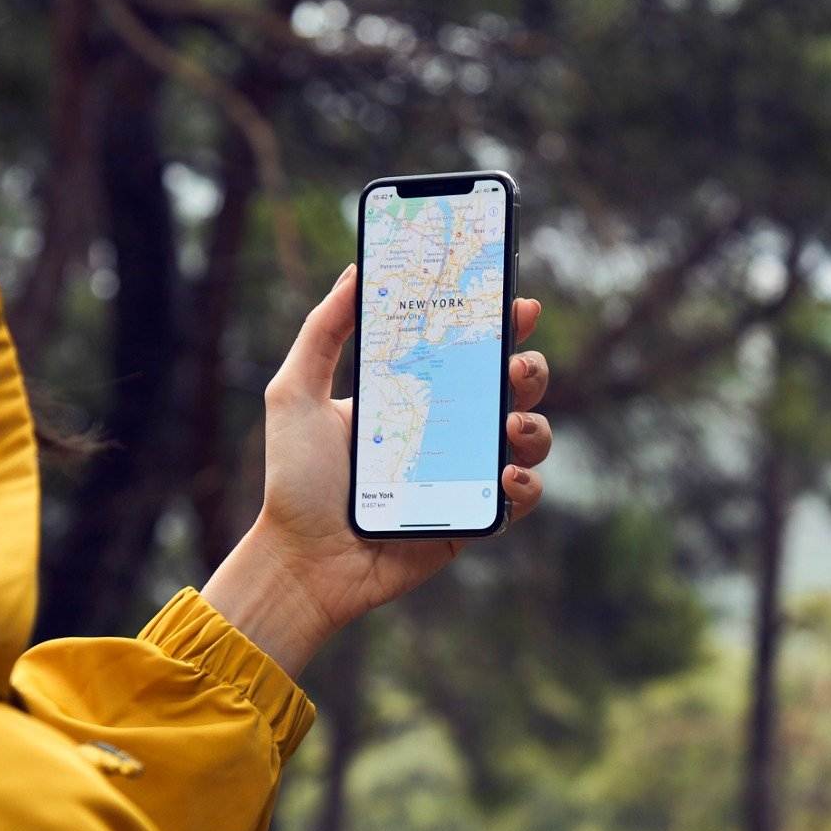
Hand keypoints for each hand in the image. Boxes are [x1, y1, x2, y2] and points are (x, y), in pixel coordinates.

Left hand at [202, 263, 551, 676]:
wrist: (303, 560)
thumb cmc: (295, 481)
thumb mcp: (295, 393)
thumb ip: (323, 331)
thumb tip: (357, 270)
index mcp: (413, 394)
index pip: (467, 350)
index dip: (499, 324)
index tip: (518, 305)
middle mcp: (446, 430)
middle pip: (510, 388)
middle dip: (529, 369)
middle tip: (515, 367)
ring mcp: (464, 475)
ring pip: (529, 438)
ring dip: (536, 424)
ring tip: (510, 425)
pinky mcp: (474, 518)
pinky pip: (522, 497)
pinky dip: (526, 484)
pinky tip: (504, 476)